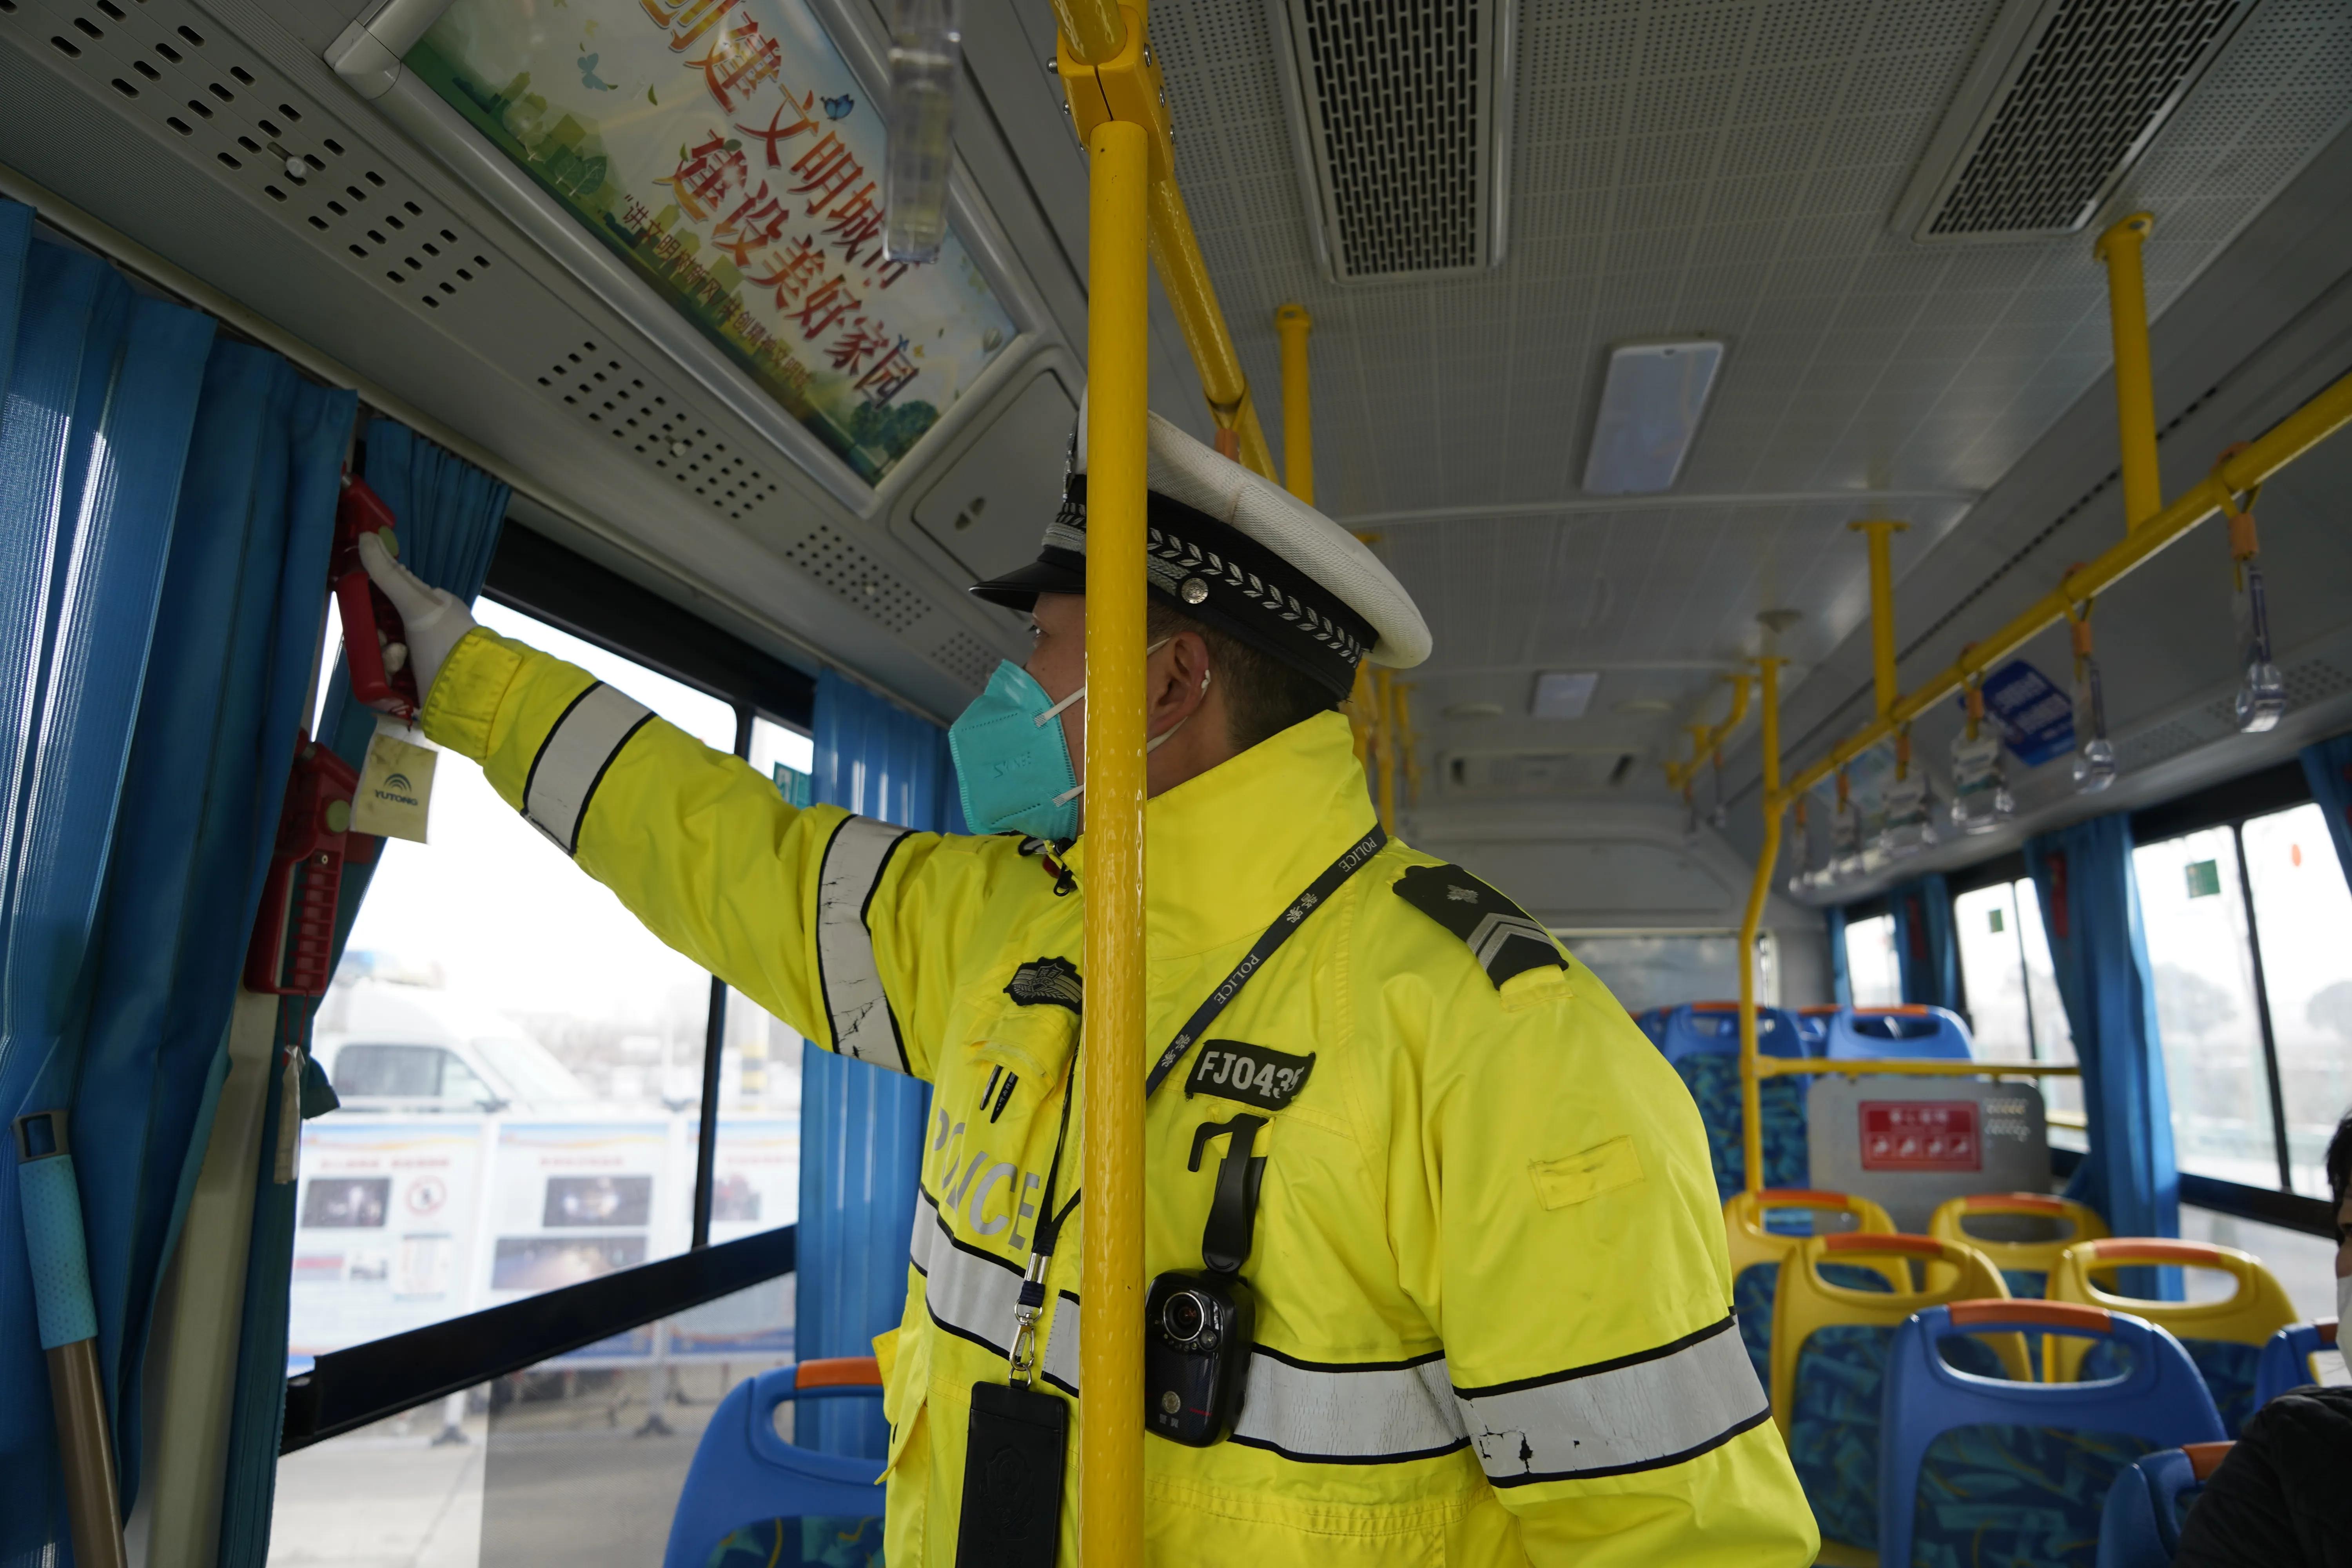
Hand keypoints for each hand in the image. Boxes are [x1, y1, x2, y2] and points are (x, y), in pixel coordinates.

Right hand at [357, 531, 474, 707]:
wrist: (467, 687)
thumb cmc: (446, 639)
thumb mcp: (417, 604)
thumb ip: (388, 575)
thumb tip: (365, 537)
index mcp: (431, 605)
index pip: (389, 597)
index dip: (371, 603)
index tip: (363, 608)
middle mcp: (425, 629)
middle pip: (380, 628)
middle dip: (377, 636)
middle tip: (387, 640)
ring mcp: (418, 656)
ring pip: (381, 652)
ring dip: (385, 656)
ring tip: (400, 659)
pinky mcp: (413, 682)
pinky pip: (387, 676)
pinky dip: (389, 675)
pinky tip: (400, 676)